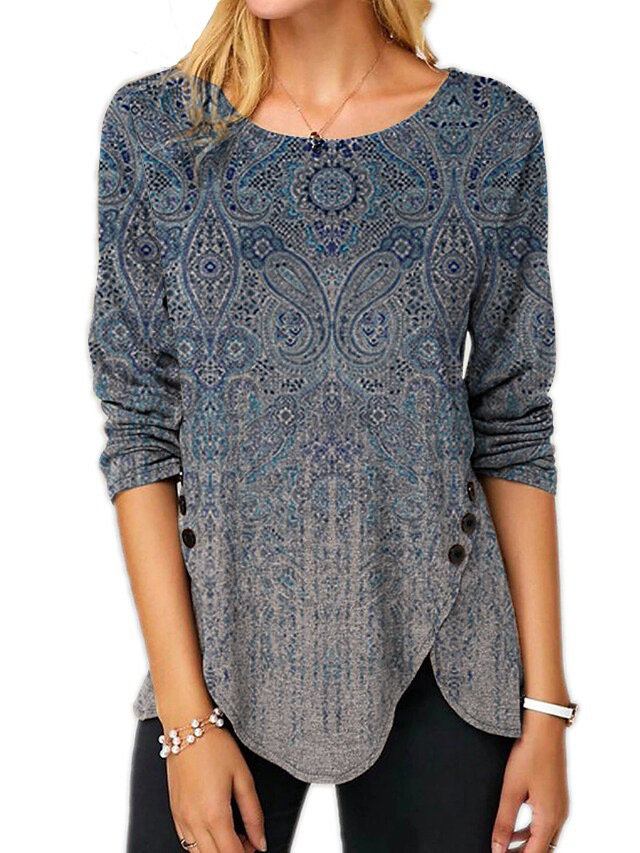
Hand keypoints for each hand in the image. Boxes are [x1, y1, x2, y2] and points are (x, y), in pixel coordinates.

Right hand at [166, 725, 266, 852]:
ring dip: (217, 850)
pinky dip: (202, 844)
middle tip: (248, 842)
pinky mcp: (174, 812)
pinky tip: (216, 829)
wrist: (187, 727)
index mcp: (214, 814)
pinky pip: (187, 842)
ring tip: (234, 834)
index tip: (255, 849)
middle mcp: (194, 821)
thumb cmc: (215, 746)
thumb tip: (260, 843)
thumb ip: (253, 815)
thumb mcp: (243, 778)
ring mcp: (181, 818)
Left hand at [491, 712, 569, 851]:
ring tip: (505, 845)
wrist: (545, 729)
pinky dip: (531, 830)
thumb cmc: (530, 754)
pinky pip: (546, 823)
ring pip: (545, 837)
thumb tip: (498, 848)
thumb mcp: (512, 790)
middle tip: (502, 852)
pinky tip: (515, 828)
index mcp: (549, 818)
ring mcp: (560, 806)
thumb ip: (504, 822)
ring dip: (527, 844)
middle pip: (543, 849)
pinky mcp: (557, 797)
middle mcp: (560, 815)